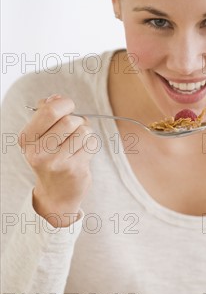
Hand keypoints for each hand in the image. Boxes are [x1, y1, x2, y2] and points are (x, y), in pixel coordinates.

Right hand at [19, 94, 95, 226]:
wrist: (56, 195)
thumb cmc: (50, 159)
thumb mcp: (40, 137)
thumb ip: (46, 114)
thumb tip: (57, 97)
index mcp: (26, 140)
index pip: (48, 111)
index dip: (64, 104)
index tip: (68, 107)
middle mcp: (38, 152)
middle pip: (69, 120)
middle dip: (77, 120)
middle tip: (75, 129)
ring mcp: (57, 162)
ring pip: (83, 131)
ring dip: (85, 133)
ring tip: (78, 143)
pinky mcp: (75, 169)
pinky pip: (92, 144)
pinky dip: (91, 144)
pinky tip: (83, 153)